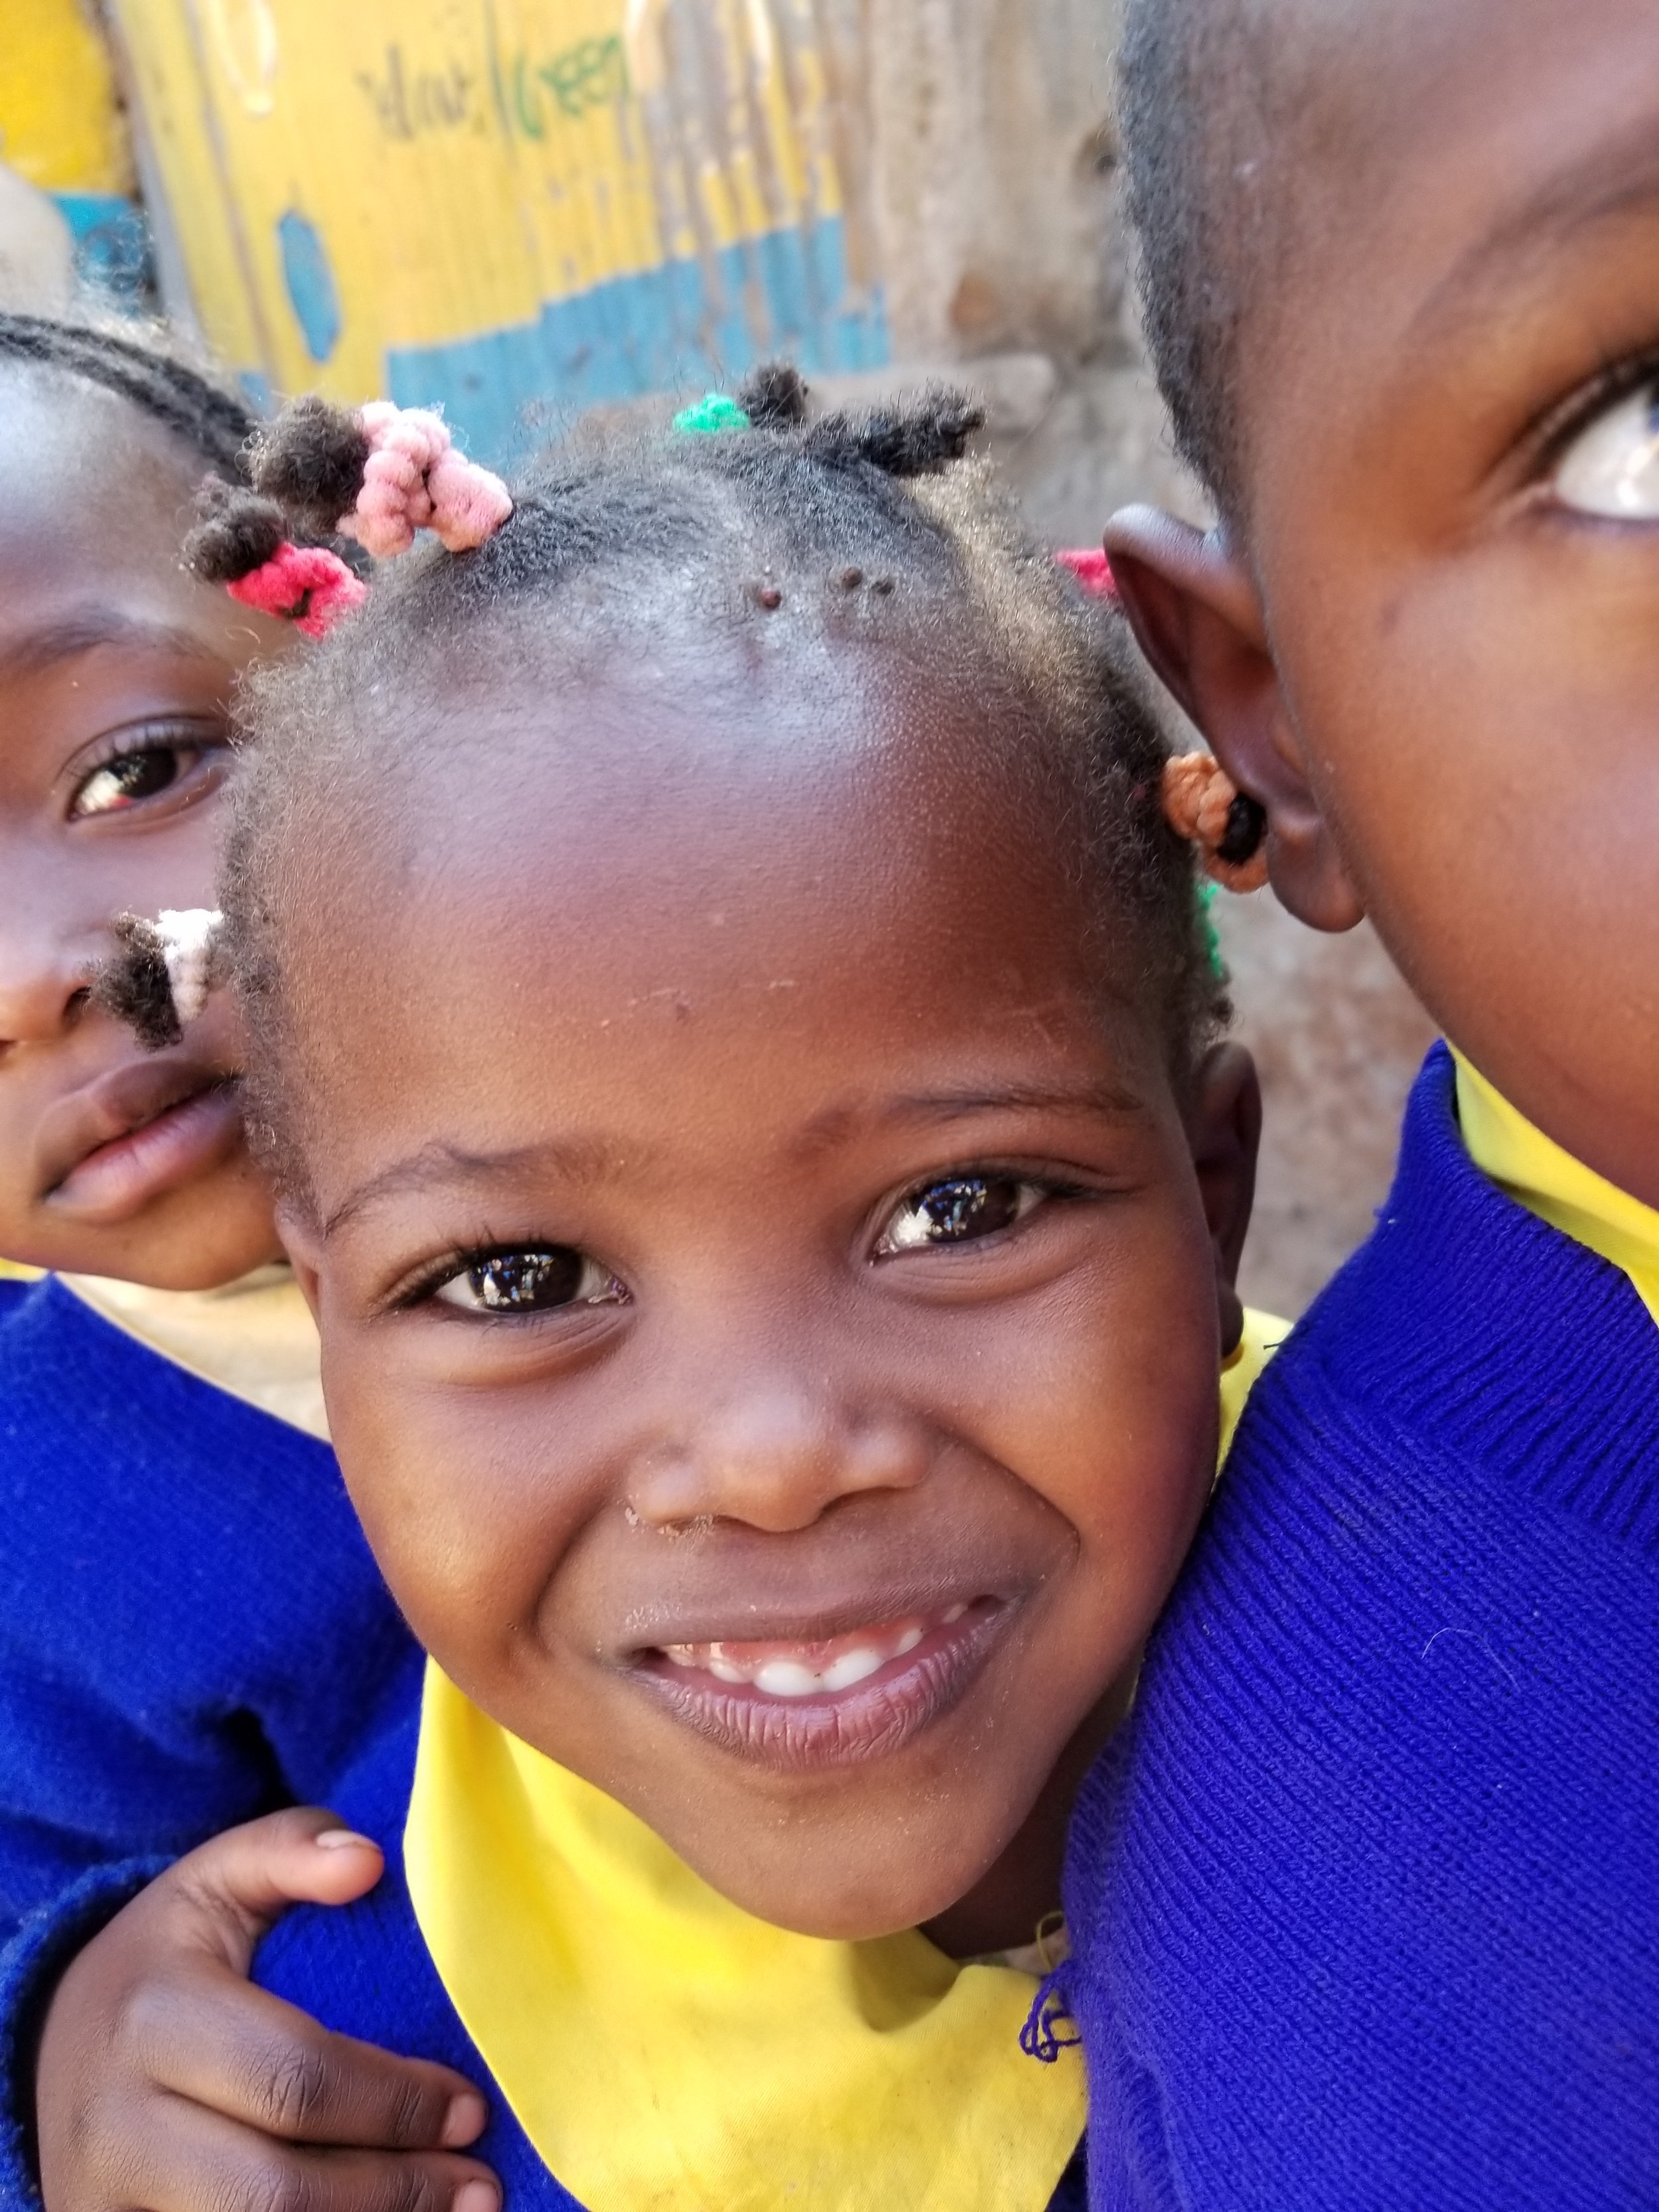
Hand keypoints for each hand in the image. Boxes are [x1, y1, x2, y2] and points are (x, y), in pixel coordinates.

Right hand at [36, 1807, 498, 2211]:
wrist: (50, 2045)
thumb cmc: (167, 1957)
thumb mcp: (215, 1881)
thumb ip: (292, 1849)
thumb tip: (367, 1861)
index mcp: (153, 2018)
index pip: (294, 2077)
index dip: (394, 2102)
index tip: (471, 2107)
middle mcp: (118, 2125)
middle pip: (275, 2190)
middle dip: (393, 2191)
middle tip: (478, 2184)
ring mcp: (107, 2204)